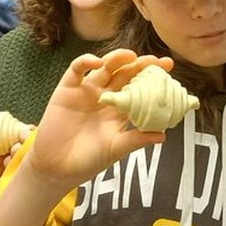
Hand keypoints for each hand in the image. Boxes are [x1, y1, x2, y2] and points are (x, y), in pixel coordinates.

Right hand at [0, 50, 173, 225]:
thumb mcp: (115, 149)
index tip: (169, 70)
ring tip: (131, 57)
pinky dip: (85, 62)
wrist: (57, 168)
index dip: (153, 78)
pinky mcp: (67, 89)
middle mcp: (105, 96)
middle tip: (157, 61)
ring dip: (117, 59)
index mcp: (119, 110)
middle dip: (141, 65)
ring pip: (104, 68)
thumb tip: (163, 135)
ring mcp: (86, 91)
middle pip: (125, 74)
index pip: (139, 89)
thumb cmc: (87, 160)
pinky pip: (76, 70)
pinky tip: (97, 62)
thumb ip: (136, 139)